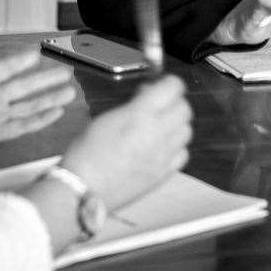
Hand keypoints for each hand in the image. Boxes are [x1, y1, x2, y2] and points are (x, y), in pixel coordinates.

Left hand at [0, 18, 76, 157]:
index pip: (10, 66)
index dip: (23, 60)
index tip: (38, 52)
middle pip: (27, 86)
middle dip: (47, 79)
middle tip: (65, 72)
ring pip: (30, 105)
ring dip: (50, 99)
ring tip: (69, 92)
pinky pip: (24, 125)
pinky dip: (41, 120)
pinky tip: (54, 113)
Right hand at [61, 75, 191, 209]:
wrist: (84, 188)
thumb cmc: (86, 154)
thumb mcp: (106, 117)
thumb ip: (132, 106)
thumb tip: (146, 97)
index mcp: (139, 114)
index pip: (173, 87)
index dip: (168, 82)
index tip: (160, 84)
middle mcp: (156, 132)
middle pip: (185, 108)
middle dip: (174, 102)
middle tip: (159, 105)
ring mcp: (162, 155)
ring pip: (186, 131)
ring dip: (176, 124)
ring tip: (160, 126)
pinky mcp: (162, 174)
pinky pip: (182, 154)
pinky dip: (176, 147)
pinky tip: (162, 147)